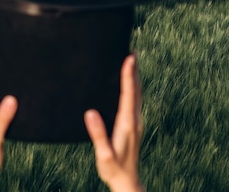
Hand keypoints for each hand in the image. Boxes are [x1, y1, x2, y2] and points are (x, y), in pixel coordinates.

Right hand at [84, 54, 144, 191]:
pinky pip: (134, 101)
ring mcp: (136, 122)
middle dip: (134, 70)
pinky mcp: (134, 125)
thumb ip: (98, 134)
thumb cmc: (113, 169)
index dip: (129, 74)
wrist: (127, 182)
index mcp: (127, 124)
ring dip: (135, 77)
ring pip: (137, 94)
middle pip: (136, 90)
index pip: (129, 94)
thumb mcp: (103, 154)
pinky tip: (128, 84)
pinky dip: (133, 87)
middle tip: (132, 51)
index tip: (129, 57)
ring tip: (132, 61)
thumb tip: (90, 113)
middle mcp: (134, 120)